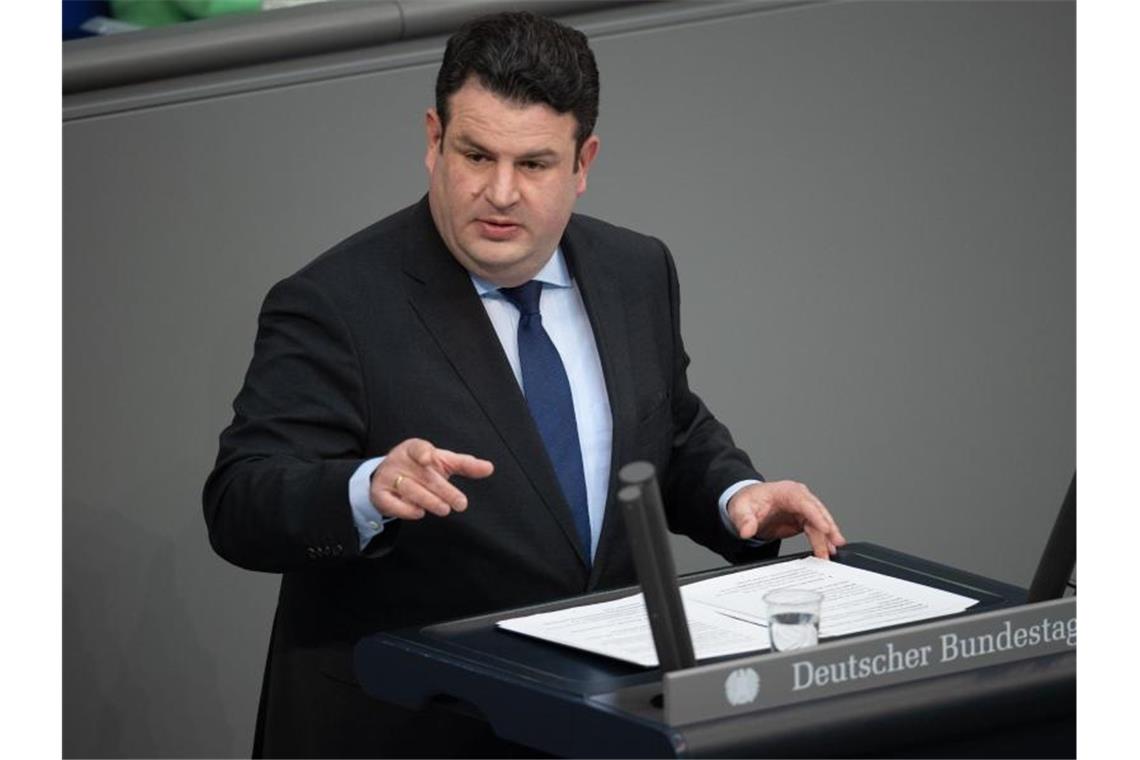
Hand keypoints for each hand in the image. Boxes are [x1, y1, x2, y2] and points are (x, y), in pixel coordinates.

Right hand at [370, 438, 493, 520]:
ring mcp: (387, 478)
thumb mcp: (443, 462)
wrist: (388, 477)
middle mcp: (399, 461)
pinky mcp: (379, 494)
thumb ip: (465, 464)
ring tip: (445, 509)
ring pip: (410, 490)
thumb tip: (489, 468)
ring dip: (428, 500)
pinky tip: (419, 512)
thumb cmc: (421, 468)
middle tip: (461, 503)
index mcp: (413, 449)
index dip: (423, 452)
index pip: (418, 447)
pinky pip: (392, 503)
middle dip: (443, 490)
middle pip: (423, 476)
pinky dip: (406, 509)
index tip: (429, 459)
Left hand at [727, 480, 845, 558]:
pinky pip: (815, 529)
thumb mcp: (740, 509)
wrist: (747, 504)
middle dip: (828, 528)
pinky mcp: (802, 519)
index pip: (805, 503)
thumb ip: (744, 520)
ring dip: (827, 537)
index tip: (825, 529)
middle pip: (817, 512)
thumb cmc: (747, 501)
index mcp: (787, 491)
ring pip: (819, 522)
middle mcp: (798, 498)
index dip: (816, 516)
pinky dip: (821, 539)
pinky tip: (826, 549)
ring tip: (832, 552)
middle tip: (834, 544)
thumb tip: (747, 530)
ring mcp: (802, 509)